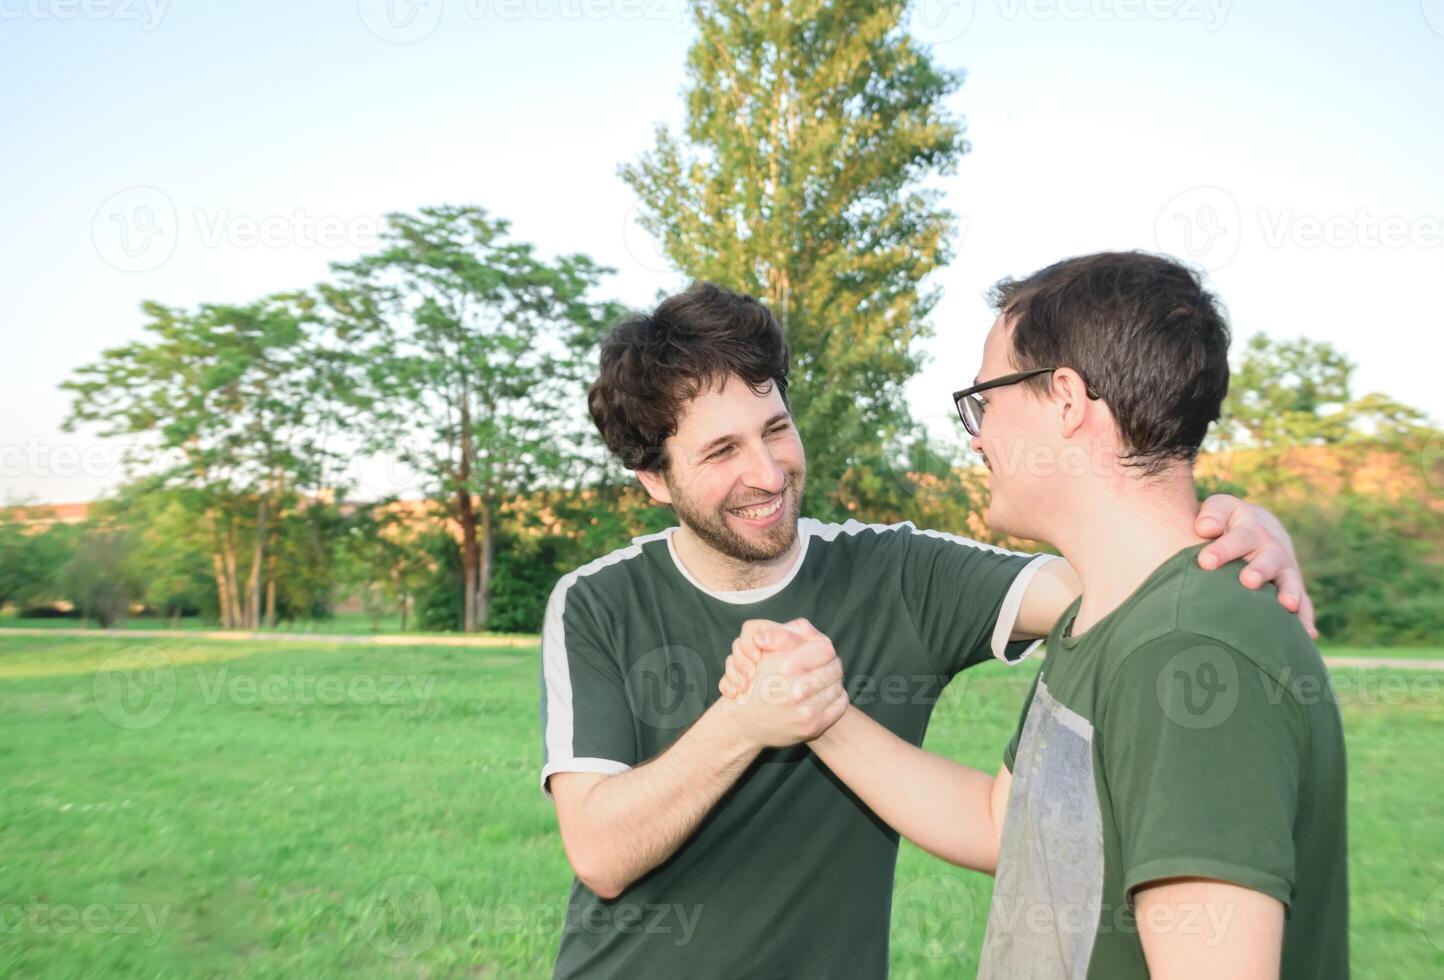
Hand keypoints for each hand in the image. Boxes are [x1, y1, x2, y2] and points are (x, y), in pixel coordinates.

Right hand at [716, 618, 847, 748]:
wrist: (745, 724)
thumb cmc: (758, 685)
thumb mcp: (767, 657)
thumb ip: (788, 639)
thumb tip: (814, 634)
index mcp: (785, 667)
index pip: (825, 650)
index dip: (823, 650)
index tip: (820, 653)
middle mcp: (796, 689)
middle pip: (835, 667)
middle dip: (830, 665)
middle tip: (826, 666)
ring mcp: (806, 710)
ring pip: (838, 685)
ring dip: (833, 681)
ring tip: (824, 681)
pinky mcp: (813, 726)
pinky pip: (840, 705)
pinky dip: (836, 698)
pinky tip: (825, 696)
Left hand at [1195, 494, 1316, 637]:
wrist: (1260, 526)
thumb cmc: (1230, 521)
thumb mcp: (1221, 508)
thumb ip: (1212, 514)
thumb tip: (1205, 528)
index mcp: (1250, 530)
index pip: (1237, 538)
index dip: (1222, 550)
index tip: (1205, 562)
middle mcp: (1271, 549)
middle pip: (1267, 558)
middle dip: (1259, 570)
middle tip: (1248, 581)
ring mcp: (1284, 569)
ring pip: (1288, 581)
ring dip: (1289, 593)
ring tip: (1287, 606)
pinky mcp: (1292, 588)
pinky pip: (1303, 603)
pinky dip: (1305, 619)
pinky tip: (1307, 635)